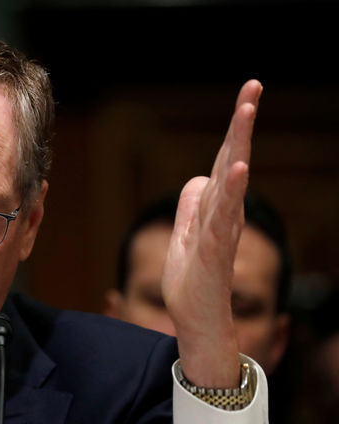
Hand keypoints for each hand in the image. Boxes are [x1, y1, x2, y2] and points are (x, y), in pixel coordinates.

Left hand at [162, 80, 262, 387]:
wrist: (197, 320)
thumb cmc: (194, 281)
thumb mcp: (186, 235)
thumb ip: (192, 206)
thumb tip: (199, 178)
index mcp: (216, 208)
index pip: (224, 160)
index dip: (234, 129)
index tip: (248, 93)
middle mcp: (225, 214)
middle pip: (232, 161)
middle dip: (241, 125)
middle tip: (252, 88)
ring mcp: (221, 231)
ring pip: (231, 182)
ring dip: (238, 147)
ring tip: (246, 114)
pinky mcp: (214, 251)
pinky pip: (222, 217)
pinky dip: (231, 193)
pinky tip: (237, 170)